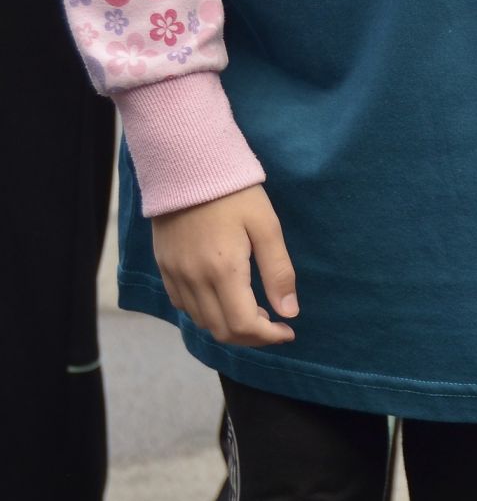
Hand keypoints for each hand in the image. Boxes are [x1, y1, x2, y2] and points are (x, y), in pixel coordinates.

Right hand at [152, 185, 298, 345]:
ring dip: (229, 325)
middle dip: (252, 336)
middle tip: (273, 323)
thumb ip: (278, 272)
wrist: (186, 163)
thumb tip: (288, 312)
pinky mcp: (163, 265)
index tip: (288, 330)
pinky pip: (183, 304)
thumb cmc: (233, 192)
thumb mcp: (267, 227)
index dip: (269, 337)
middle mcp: (193, 278)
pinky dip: (207, 312)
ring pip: (201, 321)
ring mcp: (174, 273)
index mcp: (222, 270)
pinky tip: (225, 297)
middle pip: (221, 331)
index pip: (243, 326)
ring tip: (253, 308)